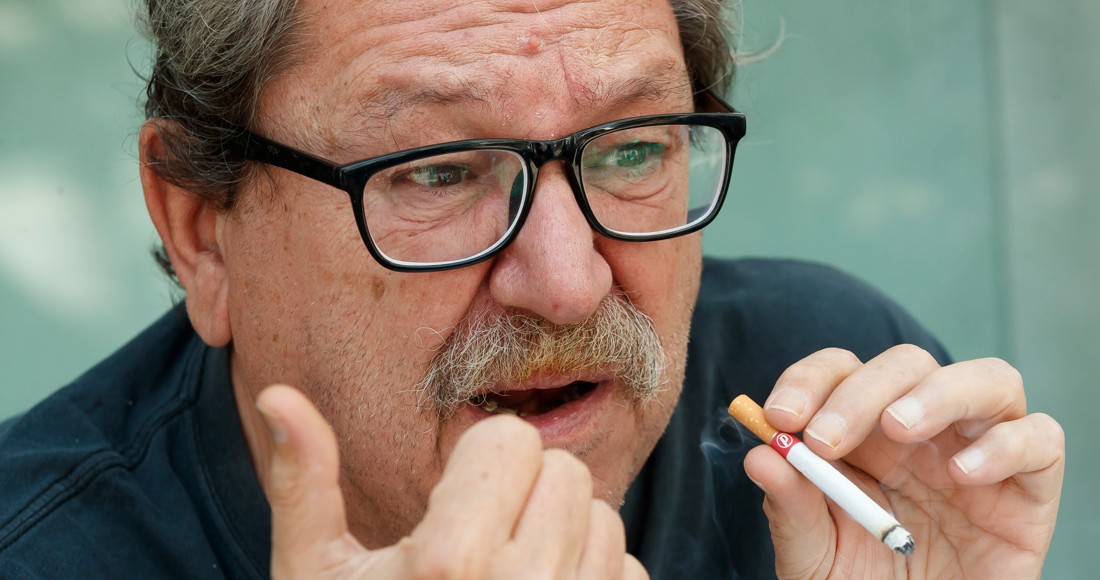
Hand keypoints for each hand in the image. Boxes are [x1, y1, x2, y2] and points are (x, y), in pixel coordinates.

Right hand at [254, 385, 647, 578]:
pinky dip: (595, 579)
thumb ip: (304, 483)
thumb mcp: (314, 577)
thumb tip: (278, 394)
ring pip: (606, 520)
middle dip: (525, 493)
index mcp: (448, 562)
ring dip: (563, 536)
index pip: (514, 439)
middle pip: (567, 473)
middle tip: (481, 541)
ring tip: (508, 578)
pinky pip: (631, 575)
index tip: (451, 502)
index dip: (480, 463)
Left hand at [744, 346, 1063, 578]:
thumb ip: (790, 508)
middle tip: (825, 439)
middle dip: (860, 391)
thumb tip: (760, 456)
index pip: (840, 371)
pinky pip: (1040, 439)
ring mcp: (979, 451)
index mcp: (863, 433)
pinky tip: (965, 475)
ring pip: (986, 379)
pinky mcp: (1029, 487)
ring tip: (899, 429)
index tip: (780, 417)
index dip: (808, 380)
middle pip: (905, 365)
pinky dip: (1007, 444)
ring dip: (938, 392)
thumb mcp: (813, 556)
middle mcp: (923, 431)